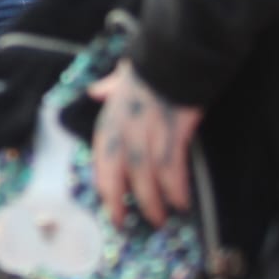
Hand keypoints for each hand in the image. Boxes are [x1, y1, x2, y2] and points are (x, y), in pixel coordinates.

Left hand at [89, 60, 202, 228]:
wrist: (178, 53)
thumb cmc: (152, 65)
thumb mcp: (124, 75)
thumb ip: (110, 87)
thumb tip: (96, 91)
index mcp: (112, 116)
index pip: (102, 158)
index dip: (104, 185)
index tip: (108, 206)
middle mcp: (125, 126)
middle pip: (119, 173)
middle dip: (121, 203)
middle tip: (127, 225)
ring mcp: (149, 130)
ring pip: (145, 176)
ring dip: (152, 202)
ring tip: (161, 220)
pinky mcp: (174, 131)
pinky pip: (172, 168)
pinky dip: (176, 189)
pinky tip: (182, 203)